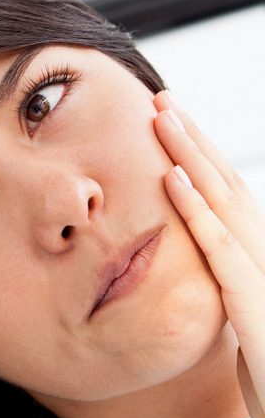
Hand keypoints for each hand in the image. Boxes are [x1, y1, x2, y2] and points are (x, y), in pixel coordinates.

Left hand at [153, 90, 264, 417]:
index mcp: (259, 257)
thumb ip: (223, 279)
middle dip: (194, 140)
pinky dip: (195, 211)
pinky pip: (220, 247)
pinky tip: (171, 180)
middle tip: (162, 101)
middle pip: (227, 186)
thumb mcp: (241, 315)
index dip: (199, 158)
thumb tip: (196, 250)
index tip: (169, 124)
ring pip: (224, 202)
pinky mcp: (256, 302)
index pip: (227, 197)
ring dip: (191, 156)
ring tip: (162, 118)